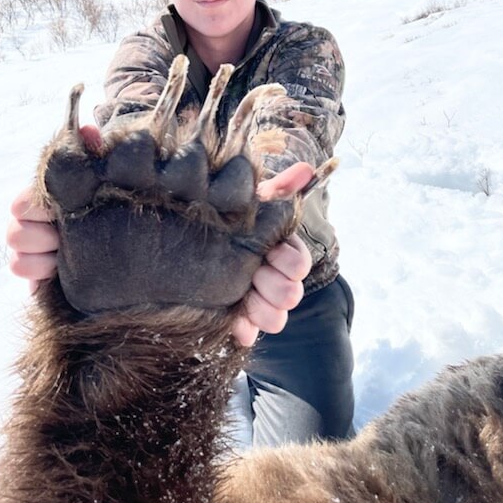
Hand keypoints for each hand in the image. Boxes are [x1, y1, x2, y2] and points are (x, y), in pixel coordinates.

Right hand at [6, 127, 100, 291]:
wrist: (136, 231)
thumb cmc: (116, 196)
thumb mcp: (109, 174)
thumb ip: (95, 151)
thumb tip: (88, 129)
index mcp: (45, 199)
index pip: (21, 205)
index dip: (39, 211)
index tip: (61, 212)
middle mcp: (35, 226)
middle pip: (14, 235)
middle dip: (43, 237)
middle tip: (68, 237)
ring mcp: (39, 255)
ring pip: (17, 263)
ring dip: (43, 262)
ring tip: (69, 259)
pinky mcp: (45, 280)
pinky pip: (29, 286)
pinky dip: (43, 282)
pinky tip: (64, 276)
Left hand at [231, 163, 313, 346]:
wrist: (195, 237)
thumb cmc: (231, 217)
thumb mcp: (251, 200)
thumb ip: (279, 187)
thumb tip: (306, 169)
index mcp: (281, 251)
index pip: (299, 264)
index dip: (289, 262)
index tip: (271, 254)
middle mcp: (274, 278)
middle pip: (290, 295)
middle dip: (274, 286)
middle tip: (255, 275)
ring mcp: (258, 300)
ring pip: (275, 318)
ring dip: (262, 309)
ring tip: (245, 297)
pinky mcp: (239, 318)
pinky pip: (248, 333)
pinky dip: (243, 330)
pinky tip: (236, 326)